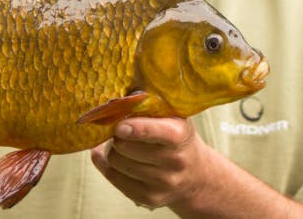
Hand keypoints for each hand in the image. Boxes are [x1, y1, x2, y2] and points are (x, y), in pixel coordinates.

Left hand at [90, 116, 204, 210]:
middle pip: (124, 146)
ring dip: (112, 150)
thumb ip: (147, 105)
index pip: (153, 131)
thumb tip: (115, 104)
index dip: (133, 128)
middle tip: (119, 131)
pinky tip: (113, 158)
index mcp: (179, 134)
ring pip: (116, 162)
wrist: (195, 174)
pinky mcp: (150, 198)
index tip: (120, 126)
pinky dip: (107, 166)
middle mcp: (174, 160)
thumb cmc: (175, 136)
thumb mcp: (171, 116)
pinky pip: (114, 178)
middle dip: (116, 136)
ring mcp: (163, 182)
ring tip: (122, 145)